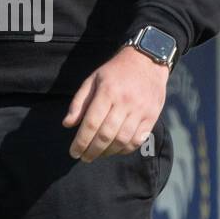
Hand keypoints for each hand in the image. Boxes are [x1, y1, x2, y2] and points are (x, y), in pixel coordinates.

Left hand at [63, 46, 168, 161]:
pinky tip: (116, 150)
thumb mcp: (92, 79)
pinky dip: (125, 149)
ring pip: (122, 140)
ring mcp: (141, 110)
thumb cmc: (115, 71)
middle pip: (106, 135)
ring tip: (98, 154)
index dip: (81, 141)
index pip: (91, 123)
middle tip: (85, 158)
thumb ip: (79, 102)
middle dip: (93, 150)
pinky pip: (138, 139)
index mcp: (107, 91)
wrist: (147, 60)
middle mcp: (125, 102)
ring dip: (108, 152)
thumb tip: (67, 124)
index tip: (74, 152)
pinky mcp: (152, 116)